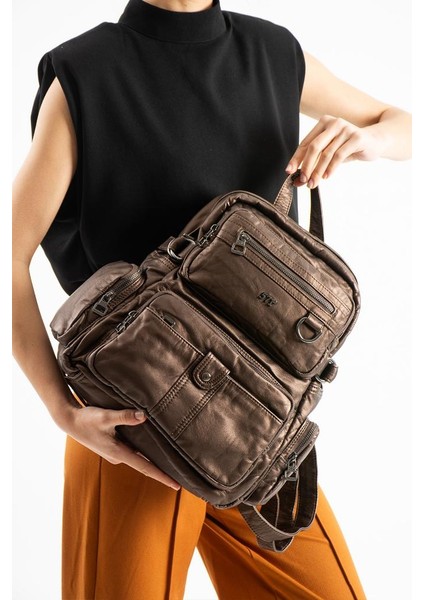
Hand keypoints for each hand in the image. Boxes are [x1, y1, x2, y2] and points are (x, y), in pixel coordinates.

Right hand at [59, 404, 180, 489]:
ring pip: (139, 456)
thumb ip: (125, 416)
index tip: (177, 485)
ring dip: (153, 458)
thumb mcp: (105, 417)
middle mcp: (118, 456)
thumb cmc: (86, 419)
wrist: (69, 420)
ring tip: (173, 459)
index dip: (162, 477)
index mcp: (119, 453)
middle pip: (145, 464)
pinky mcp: (113, 446)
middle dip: (162, 469)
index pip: (146, 468)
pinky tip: (153, 443)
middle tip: (182, 474)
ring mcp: (115, 452)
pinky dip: (144, 449)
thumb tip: (144, 416)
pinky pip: (133, 449)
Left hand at [286, 115, 382, 188]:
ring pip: (326, 153)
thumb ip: (315, 164)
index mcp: (323, 123)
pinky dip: (331, 168)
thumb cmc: (349, 148)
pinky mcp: (356, 137)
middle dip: (306, 166)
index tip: (289, 172)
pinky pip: (339, 155)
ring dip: (318, 171)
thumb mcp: (331, 154)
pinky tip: (327, 177)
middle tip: (302, 180)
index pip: (306, 143)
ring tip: (313, 183)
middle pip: (314, 147)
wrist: (376, 141)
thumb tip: (298, 181)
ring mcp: (346, 129)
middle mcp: (333, 123)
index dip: (296, 158)